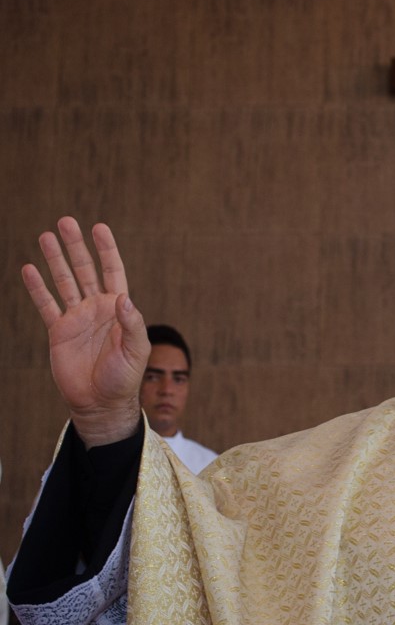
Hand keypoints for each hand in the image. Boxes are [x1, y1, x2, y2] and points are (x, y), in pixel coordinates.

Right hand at [22, 218, 149, 445]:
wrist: (101, 402)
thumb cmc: (124, 378)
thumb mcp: (135, 350)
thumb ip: (131, 323)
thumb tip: (123, 298)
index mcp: (119, 308)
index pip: (113, 271)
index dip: (106, 249)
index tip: (99, 227)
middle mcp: (97, 308)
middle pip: (85, 269)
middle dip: (76, 246)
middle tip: (65, 221)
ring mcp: (77, 318)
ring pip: (64, 281)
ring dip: (55, 259)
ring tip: (45, 235)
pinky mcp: (59, 331)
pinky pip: (46, 305)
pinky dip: (37, 288)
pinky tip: (29, 269)